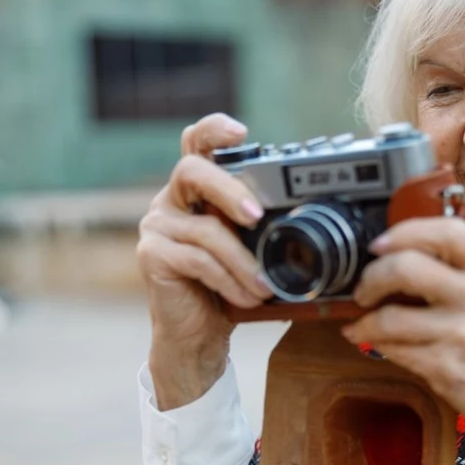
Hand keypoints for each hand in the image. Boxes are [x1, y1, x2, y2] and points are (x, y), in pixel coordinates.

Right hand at [136, 113, 273, 409]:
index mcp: (197, 190)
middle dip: (229, 189)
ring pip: (204, 229)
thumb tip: (311, 219)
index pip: (196, 144)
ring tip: (264, 286)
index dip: (214, 130)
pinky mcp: (152, 256)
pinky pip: (197, 260)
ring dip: (242, 260)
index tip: (241, 132)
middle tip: (256, 215)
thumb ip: (263, 227)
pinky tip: (246, 296)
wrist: (199, 334)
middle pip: (192, 171)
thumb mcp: (251, 249)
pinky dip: (229, 280)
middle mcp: (172, 200)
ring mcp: (157, 226)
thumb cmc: (229, 287)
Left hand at [341, 217, 464, 464]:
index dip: (405, 232)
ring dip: (365, 321)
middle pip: (407, 267)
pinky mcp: (447, 367)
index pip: (448, 230)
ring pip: (390, 316)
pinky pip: (392, 349)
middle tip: (363, 290)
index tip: (379, 244)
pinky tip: (378, 345)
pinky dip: (377, 346)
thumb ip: (462, 272)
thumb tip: (399, 255)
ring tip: (363, 324)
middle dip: (372, 278)